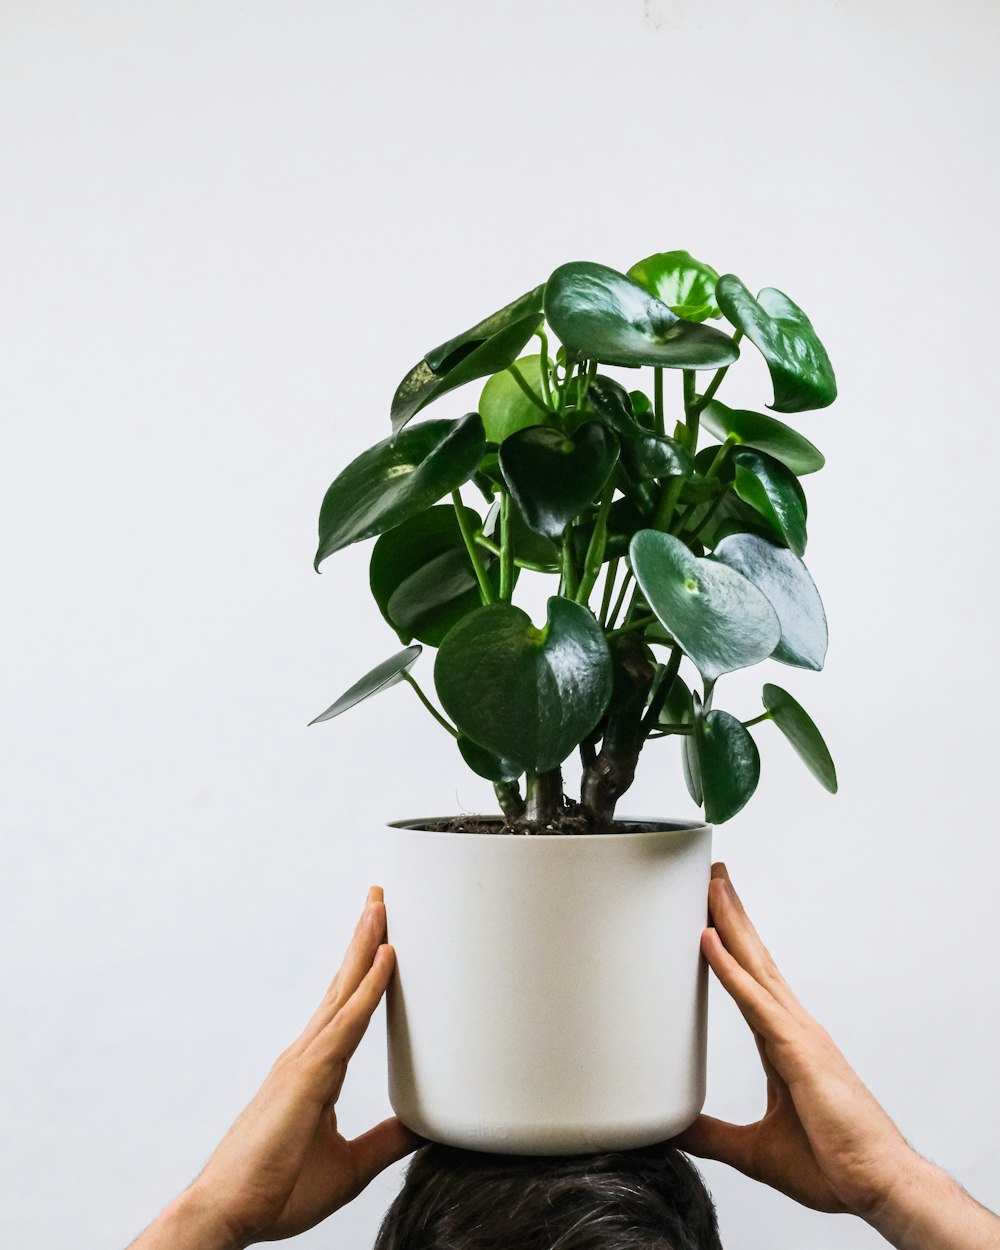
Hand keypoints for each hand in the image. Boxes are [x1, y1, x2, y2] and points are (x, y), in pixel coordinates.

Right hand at [132, 886, 421, 1248]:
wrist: (227, 1216)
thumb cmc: (274, 1191)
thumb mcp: (349, 1166)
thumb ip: (384, 1141)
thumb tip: (423, 1125)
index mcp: (315, 1070)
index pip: (347, 1007)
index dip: (365, 970)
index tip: (383, 936)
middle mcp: (307, 1055)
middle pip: (344, 983)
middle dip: (364, 939)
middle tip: (381, 898)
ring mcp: (304, 1061)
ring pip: (345, 989)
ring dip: (367, 945)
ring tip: (383, 907)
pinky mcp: (308, 1076)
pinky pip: (347, 1022)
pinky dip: (369, 987)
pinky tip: (387, 959)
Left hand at [675, 863, 912, 1219]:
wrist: (878, 1188)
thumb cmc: (834, 1165)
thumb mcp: (755, 1150)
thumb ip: (712, 1134)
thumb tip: (674, 1126)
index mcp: (786, 1043)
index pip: (752, 980)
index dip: (732, 944)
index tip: (712, 912)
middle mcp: (794, 1028)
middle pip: (755, 958)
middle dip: (733, 915)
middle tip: (711, 874)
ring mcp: (798, 1034)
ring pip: (755, 966)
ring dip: (730, 923)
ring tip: (710, 885)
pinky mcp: (798, 1052)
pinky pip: (755, 1002)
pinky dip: (729, 969)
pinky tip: (708, 940)